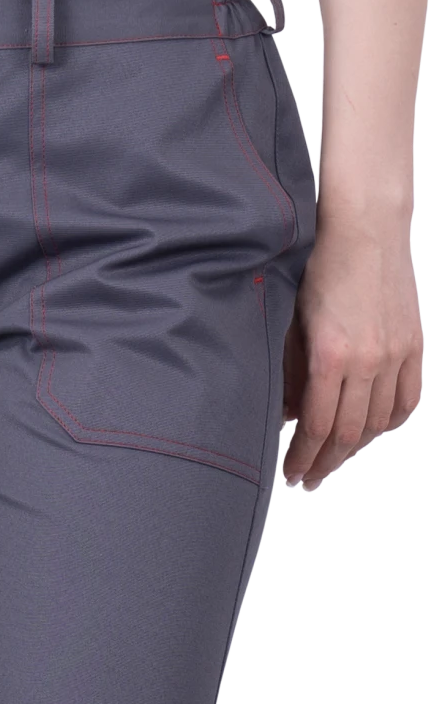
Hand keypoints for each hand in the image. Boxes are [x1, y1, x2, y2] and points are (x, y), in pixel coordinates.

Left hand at [281, 211, 423, 489]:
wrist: (366, 228)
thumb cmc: (322, 265)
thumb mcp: (294, 319)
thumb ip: (291, 371)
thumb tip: (290, 414)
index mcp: (330, 354)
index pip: (316, 425)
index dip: (303, 455)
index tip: (292, 470)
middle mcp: (367, 359)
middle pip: (347, 432)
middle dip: (324, 460)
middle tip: (309, 475)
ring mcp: (395, 353)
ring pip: (377, 421)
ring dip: (354, 446)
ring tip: (335, 456)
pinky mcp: (413, 344)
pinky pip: (406, 399)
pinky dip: (387, 421)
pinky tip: (371, 429)